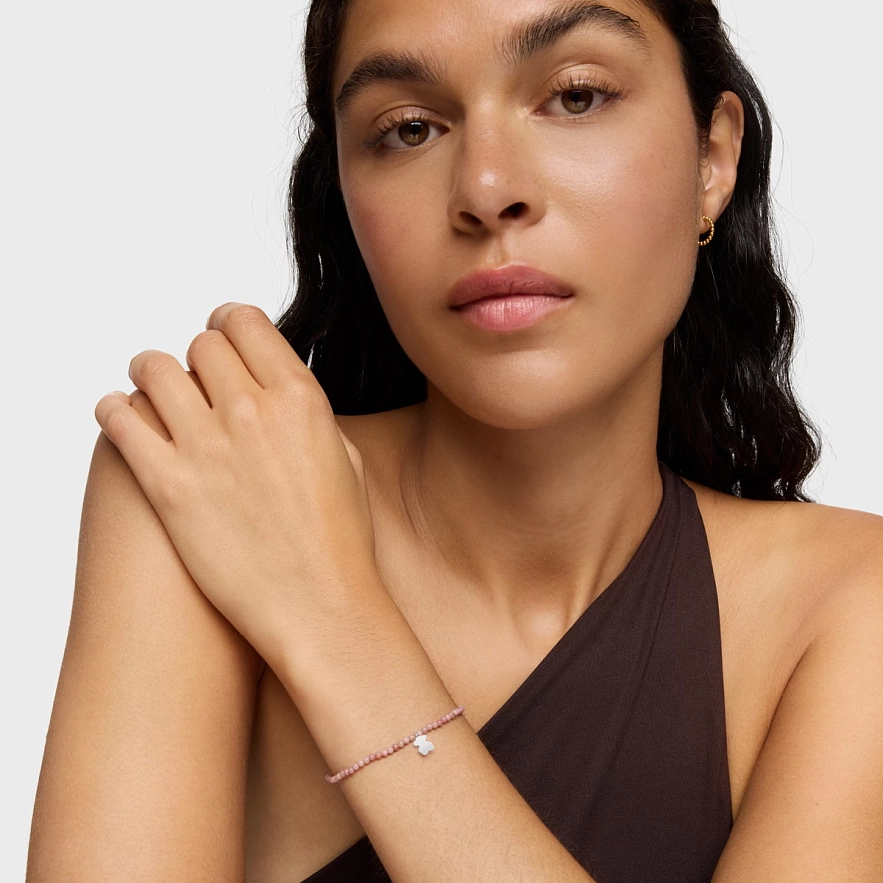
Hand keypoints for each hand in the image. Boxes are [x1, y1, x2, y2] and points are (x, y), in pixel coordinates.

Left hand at [94, 302, 378, 671]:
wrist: (320, 606)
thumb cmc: (339, 541)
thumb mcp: (343, 457)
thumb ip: (303, 413)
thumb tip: (270, 391)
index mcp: (301, 398)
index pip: (245, 322)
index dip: (227, 325)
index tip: (220, 337)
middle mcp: (252, 411)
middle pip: (199, 343)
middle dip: (195, 357)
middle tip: (191, 379)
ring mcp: (206, 446)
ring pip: (152, 367)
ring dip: (150, 376)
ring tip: (152, 394)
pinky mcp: (168, 486)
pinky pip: (118, 418)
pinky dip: (114, 411)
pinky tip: (124, 422)